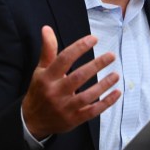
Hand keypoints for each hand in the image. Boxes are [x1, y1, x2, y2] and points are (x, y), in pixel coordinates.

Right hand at [21, 25, 120, 139]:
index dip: (79, 47)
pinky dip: (106, 103)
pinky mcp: (73, 120)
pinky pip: (92, 111)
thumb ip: (48, 50)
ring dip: (103, 85)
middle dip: (96, 65)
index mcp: (47, 77)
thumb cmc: (40, 91)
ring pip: (87, 96)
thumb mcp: (40, 70)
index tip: (94, 39)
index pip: (64, 59)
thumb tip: (47, 28)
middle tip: (111, 55)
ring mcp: (65, 107)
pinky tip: (117, 93)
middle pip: (78, 77)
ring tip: (115, 74)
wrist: (32, 121)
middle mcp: (56, 92)